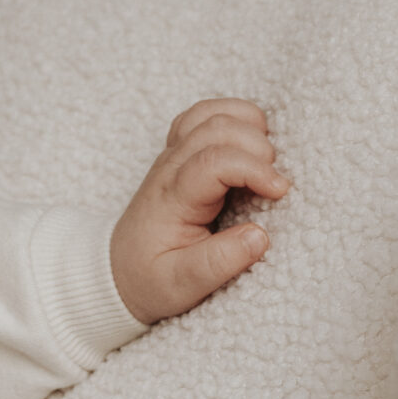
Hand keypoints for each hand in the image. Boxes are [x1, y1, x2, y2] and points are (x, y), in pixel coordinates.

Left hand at [109, 98, 288, 324]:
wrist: (117, 272)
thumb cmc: (150, 279)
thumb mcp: (181, 285)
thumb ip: (219, 263)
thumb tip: (260, 236)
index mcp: (172, 198)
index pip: (214, 161)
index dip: (254, 169)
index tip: (280, 192)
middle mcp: (170, 167)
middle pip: (216, 126)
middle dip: (258, 146)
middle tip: (273, 183)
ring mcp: (173, 155)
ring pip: (211, 113)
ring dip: (248, 127)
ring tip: (265, 162)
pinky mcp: (181, 153)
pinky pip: (205, 116)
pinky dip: (235, 120)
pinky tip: (249, 147)